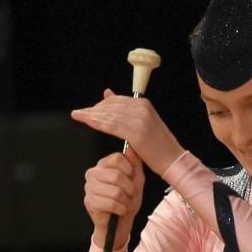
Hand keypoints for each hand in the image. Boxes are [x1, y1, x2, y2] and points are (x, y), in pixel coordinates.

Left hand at [70, 89, 184, 173]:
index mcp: (143, 104)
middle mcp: (141, 108)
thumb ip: (124, 109)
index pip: (115, 100)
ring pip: (109, 115)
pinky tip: (88, 122)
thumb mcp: (141, 122)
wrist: (172, 159)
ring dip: (91, 115)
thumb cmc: (157, 144)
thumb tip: (107, 93)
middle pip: (110, 106)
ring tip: (78, 116)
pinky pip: (111, 126)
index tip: (87, 110)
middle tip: (78, 113)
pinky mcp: (136, 132)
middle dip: (92, 109)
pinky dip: (97, 123)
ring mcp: (139, 119)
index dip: (99, 105)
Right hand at [81, 149, 143, 244]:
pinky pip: (111, 203)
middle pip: (116, 175)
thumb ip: (135, 164)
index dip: (129, 170)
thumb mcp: (136, 180)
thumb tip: (130, 148)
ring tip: (125, 204)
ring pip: (115, 191)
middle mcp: (93, 173)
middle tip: (130, 196)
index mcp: (103, 164)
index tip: (131, 180)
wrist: (119, 223)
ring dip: (126, 201)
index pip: (117, 158)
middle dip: (129, 189)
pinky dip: (120, 209)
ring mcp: (89, 187)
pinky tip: (119, 210)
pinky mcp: (89, 201)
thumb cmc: (127, 200)